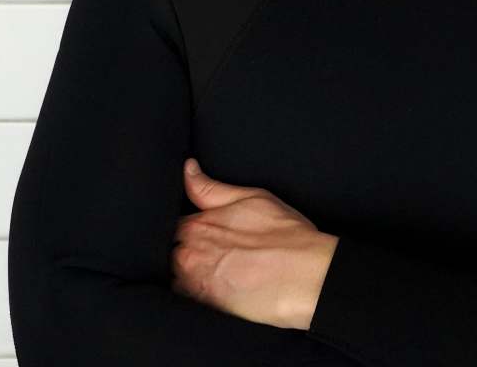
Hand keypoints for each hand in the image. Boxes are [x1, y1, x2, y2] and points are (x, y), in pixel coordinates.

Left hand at [170, 158, 336, 330]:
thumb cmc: (285, 235)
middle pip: (172, 252)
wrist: (305, 275)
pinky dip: (197, 294)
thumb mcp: (252, 198)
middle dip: (186, 251)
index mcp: (196, 224)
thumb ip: (211, 187)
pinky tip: (221, 288)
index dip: (189, 229)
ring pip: (176, 277)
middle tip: (216, 253)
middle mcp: (188, 254)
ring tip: (220, 271)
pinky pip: (187, 301)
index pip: (173, 226)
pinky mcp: (204, 307)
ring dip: (189, 274)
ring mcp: (193, 282)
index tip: (206, 233)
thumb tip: (188, 168)